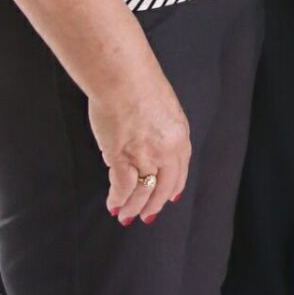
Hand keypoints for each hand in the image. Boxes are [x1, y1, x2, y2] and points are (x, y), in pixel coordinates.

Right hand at [88, 72, 190, 223]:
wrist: (122, 77)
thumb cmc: (138, 84)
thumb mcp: (164, 108)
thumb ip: (162, 130)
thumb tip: (150, 146)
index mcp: (180, 136)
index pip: (180, 170)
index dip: (174, 188)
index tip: (170, 199)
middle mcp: (167, 150)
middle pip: (164, 187)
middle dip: (154, 205)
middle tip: (146, 217)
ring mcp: (145, 156)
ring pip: (143, 192)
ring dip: (133, 207)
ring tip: (125, 216)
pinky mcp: (121, 158)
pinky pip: (122, 187)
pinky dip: (117, 199)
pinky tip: (113, 204)